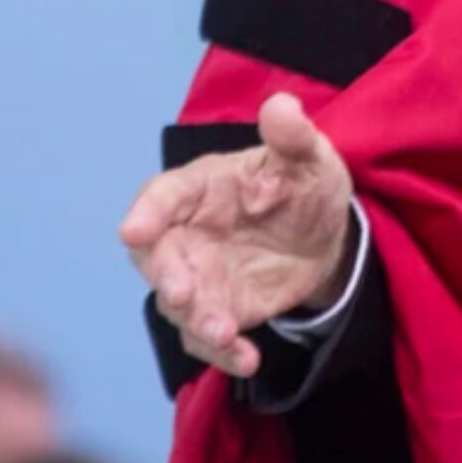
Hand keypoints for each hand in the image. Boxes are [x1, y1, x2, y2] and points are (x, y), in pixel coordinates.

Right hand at [120, 91, 354, 377]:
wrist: (327, 233)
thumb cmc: (304, 184)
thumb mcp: (310, 156)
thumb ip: (293, 136)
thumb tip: (281, 105)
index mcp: (201, 187)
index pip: (163, 194)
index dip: (147, 211)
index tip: (134, 230)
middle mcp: (188, 235)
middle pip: (158, 258)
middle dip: (166, 277)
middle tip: (184, 293)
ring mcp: (200, 277)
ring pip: (181, 305)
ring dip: (199, 320)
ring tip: (226, 331)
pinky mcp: (219, 310)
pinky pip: (209, 338)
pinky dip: (225, 352)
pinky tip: (248, 357)